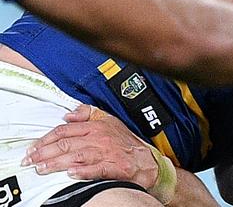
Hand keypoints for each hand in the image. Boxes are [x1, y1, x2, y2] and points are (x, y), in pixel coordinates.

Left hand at [22, 104, 158, 188]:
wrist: (147, 160)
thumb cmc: (126, 142)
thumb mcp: (109, 120)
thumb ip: (88, 113)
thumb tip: (69, 114)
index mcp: (96, 126)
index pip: (65, 130)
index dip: (46, 139)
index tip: (33, 148)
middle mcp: (100, 138)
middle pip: (66, 144)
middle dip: (44, 153)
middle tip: (30, 161)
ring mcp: (107, 153)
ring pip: (76, 156)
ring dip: (57, 163)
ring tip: (41, 169)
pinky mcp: (115, 167)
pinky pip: (96, 169)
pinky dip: (83, 171)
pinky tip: (70, 174)